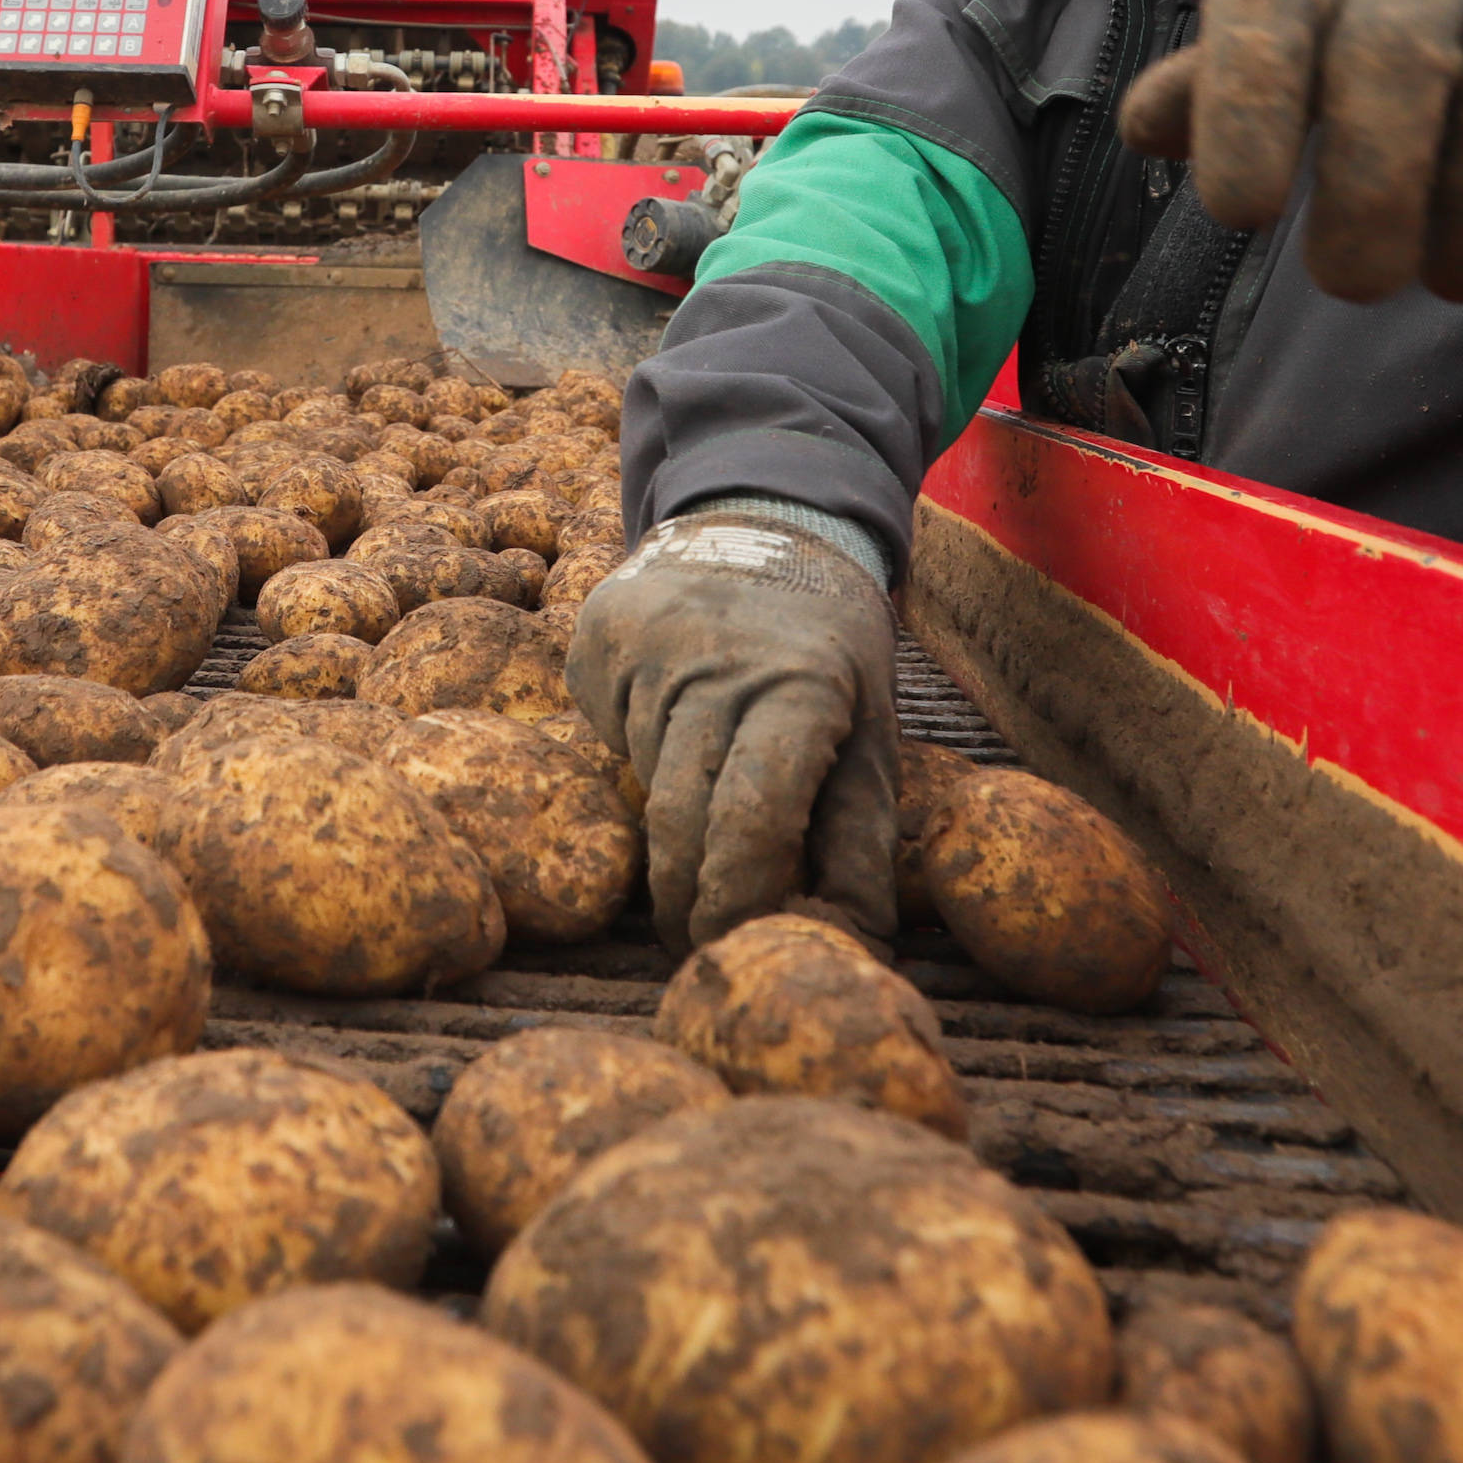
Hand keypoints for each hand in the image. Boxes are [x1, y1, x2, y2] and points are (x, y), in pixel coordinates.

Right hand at [566, 515, 901, 951]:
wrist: (762, 519)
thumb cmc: (827, 650)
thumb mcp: (870, 731)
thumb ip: (861, 840)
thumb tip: (855, 943)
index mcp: (798, 688)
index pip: (752, 821)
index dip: (738, 900)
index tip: (734, 942)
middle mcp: (713, 663)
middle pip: (680, 820)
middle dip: (686, 900)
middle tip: (694, 941)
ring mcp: (642, 649)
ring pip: (642, 782)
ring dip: (668, 822)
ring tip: (698, 819)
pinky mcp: (592, 643)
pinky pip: (607, 737)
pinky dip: (637, 760)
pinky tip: (670, 730)